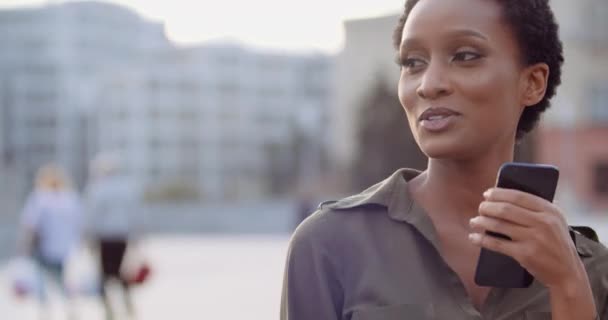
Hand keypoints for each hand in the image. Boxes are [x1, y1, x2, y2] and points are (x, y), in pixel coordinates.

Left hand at [468, 187, 582, 289]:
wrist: (567, 273)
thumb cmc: (557, 244)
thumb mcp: (556, 221)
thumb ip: (539, 208)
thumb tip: (509, 195)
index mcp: (550, 211)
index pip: (519, 196)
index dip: (499, 193)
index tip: (487, 194)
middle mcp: (543, 223)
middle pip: (506, 209)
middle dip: (488, 207)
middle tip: (480, 208)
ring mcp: (534, 238)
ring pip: (499, 225)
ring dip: (482, 222)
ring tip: (474, 221)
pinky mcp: (525, 254)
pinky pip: (497, 244)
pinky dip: (482, 240)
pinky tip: (473, 238)